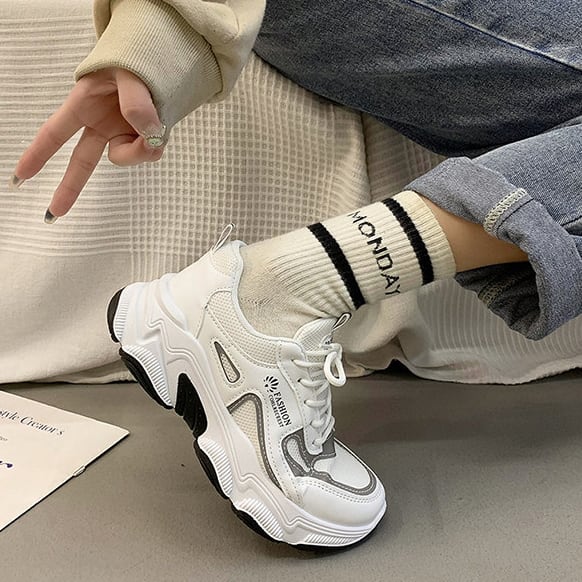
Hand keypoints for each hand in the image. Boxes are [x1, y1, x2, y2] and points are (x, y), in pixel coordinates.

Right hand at [11, 68, 165, 220]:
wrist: (161, 58)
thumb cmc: (136, 59)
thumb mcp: (132, 73)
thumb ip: (137, 103)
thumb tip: (148, 134)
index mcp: (84, 104)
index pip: (55, 132)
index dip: (38, 155)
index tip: (22, 177)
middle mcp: (99, 123)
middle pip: (81, 160)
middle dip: (69, 186)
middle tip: (54, 214)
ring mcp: (119, 132)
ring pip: (122, 157)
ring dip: (139, 150)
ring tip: (153, 125)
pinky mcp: (138, 138)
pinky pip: (145, 153)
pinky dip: (154, 146)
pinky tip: (158, 130)